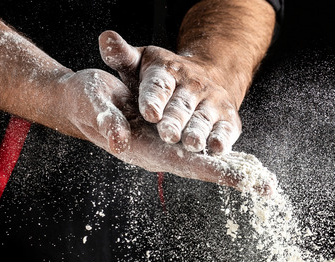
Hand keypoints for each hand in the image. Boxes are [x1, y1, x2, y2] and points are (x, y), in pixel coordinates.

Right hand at [58, 69, 274, 194]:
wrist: (81, 101)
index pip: (188, 164)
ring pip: (208, 163)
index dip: (215, 171)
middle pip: (205, 169)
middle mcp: (162, 153)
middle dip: (235, 178)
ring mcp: (168, 147)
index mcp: (146, 150)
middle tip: (268, 188)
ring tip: (267, 184)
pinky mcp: (171, 139)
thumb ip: (106, 121)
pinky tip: (247, 165)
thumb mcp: (94, 103)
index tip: (241, 180)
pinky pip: (204, 151)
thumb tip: (119, 140)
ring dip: (237, 172)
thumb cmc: (86, 101)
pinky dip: (226, 157)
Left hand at [98, 30, 240, 154]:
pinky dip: (222, 139)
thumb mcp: (141, 63)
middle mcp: (193, 86)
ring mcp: (213, 102)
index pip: (159, 85)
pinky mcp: (228, 119)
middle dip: (175, 121)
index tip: (149, 113)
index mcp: (169, 71)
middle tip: (168, 135)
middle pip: (182, 106)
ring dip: (198, 132)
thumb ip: (122, 56)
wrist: (208, 77)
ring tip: (192, 144)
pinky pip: (226, 130)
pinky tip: (217, 149)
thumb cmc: (164, 78)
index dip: (154, 99)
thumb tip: (106, 38)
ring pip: (203, 120)